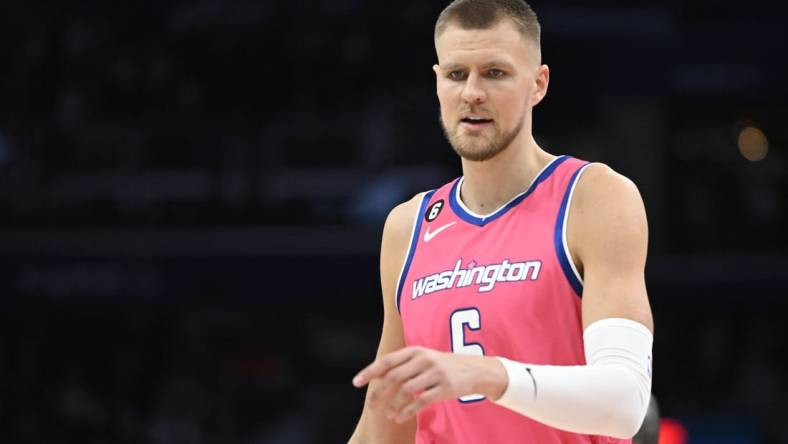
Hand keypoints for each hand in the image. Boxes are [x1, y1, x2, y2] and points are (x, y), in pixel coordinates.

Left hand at [352, 346, 506, 422]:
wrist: (474, 370)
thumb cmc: (441, 365)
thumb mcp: (422, 358)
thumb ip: (401, 366)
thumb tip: (375, 377)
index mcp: (415, 351)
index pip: (387, 361)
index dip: (370, 372)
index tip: (356, 383)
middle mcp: (423, 360)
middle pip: (393, 377)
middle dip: (379, 393)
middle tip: (371, 406)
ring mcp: (434, 373)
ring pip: (406, 391)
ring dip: (393, 405)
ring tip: (389, 414)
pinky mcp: (444, 388)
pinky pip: (420, 402)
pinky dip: (407, 411)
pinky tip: (400, 417)